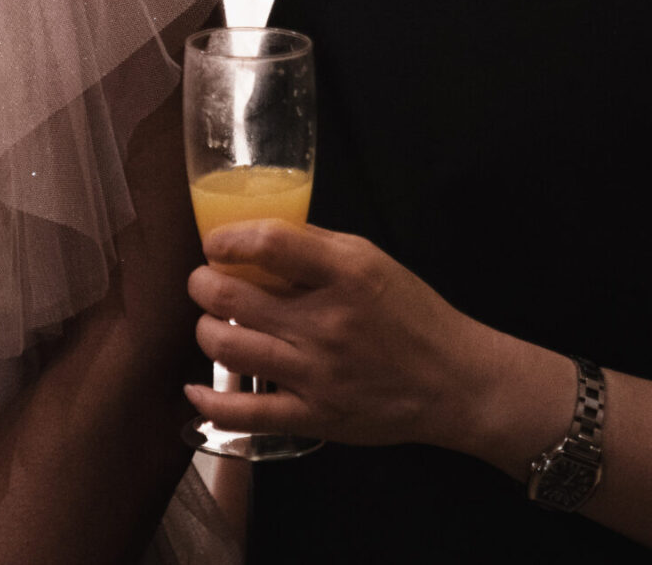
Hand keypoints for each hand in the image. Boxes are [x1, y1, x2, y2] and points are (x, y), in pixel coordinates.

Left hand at [183, 221, 570, 467]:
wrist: (455, 383)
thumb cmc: (411, 314)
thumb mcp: (371, 261)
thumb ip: (313, 246)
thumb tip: (253, 235)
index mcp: (346, 275)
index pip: (268, 244)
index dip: (225, 239)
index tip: (215, 244)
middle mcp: (326, 324)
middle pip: (231, 297)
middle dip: (202, 284)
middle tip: (205, 283)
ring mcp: (317, 374)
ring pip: (227, 349)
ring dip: (206, 331)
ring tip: (214, 325)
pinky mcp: (314, 417)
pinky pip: (245, 413)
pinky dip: (210, 402)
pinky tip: (196, 390)